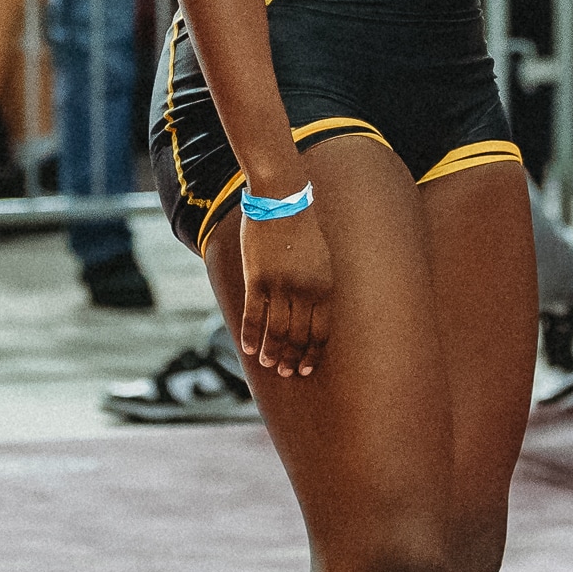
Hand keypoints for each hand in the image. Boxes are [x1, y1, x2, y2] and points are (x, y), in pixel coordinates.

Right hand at [240, 205, 333, 377]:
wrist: (282, 199)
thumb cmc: (302, 228)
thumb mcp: (321, 258)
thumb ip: (317, 287)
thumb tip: (310, 317)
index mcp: (324, 285)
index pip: (320, 331)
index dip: (312, 353)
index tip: (306, 368)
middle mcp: (304, 289)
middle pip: (298, 336)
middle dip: (292, 358)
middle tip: (286, 372)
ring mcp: (280, 285)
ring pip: (275, 331)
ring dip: (271, 352)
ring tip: (269, 364)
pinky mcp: (256, 279)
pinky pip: (253, 315)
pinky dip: (250, 335)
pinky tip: (248, 349)